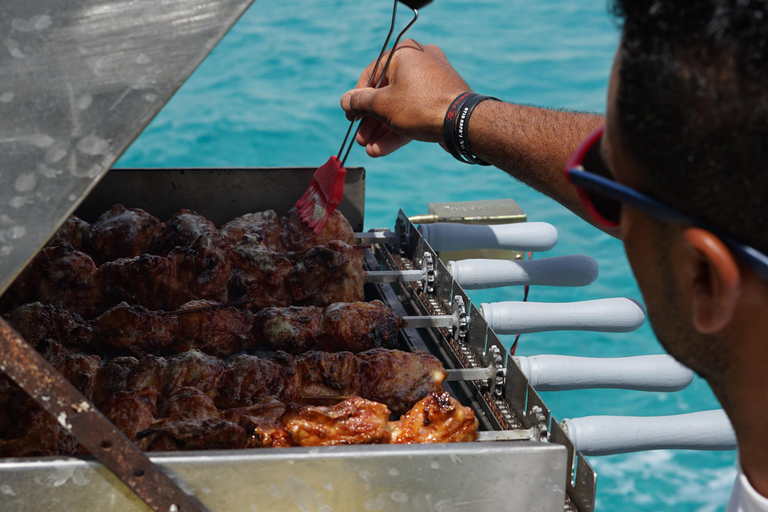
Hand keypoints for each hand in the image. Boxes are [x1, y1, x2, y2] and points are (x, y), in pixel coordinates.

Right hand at [340, 39, 470, 156]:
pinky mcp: (441, 99)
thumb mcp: (384, 105)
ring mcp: (432, 81)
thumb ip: (361, 102)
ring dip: (383, 130)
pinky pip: (415, 112)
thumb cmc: (422, 106)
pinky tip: (382, 149)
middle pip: (386, 94)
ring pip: (400, 107)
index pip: (371, 75)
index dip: (357, 99)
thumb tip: (345, 101)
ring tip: (370, 150)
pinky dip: (400, 129)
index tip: (350, 117)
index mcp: (404, 53)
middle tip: (361, 139)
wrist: (462, 123)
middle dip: (371, 122)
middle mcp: (419, 62)